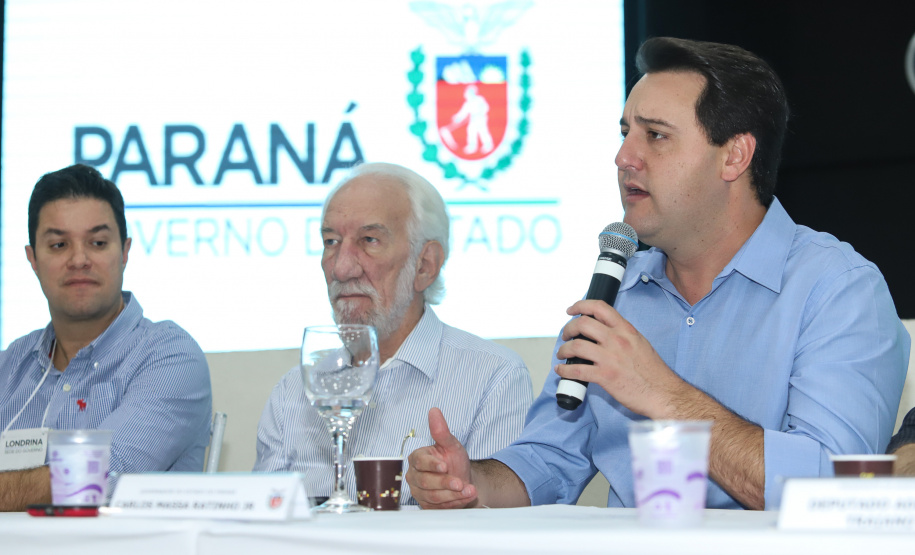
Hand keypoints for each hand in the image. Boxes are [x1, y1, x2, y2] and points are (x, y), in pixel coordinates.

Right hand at [406, 408, 477, 508]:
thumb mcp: (451, 445)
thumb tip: (434, 410)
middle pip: (426, 482)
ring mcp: (419, 492)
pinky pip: (438, 507)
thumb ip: (441, 431)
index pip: (420, 462)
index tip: (445, 466)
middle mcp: (414, 476)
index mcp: (417, 458)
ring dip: (453, 494)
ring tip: (468, 490)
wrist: (463, 481)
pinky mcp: (426, 506)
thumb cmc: (454, 461)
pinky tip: (465, 497)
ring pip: (433, 496)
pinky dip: (454, 503)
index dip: (432, 465)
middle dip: (445, 483)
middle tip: (460, 482)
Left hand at [555, 299, 686, 417]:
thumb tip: (604, 332)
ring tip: (562, 354)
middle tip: (566, 335)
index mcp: (626, 330)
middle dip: (568, 328)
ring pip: (576, 346)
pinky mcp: (605, 376)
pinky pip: (577, 370)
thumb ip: (622, 335)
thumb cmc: (654, 372)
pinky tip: (562, 371)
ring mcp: (610, 358)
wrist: (663, 393)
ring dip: (564, 349)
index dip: (581, 305)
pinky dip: (565, 370)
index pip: (600, 308)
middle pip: (583, 324)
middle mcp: (617, 340)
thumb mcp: (640, 343)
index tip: (572, 310)